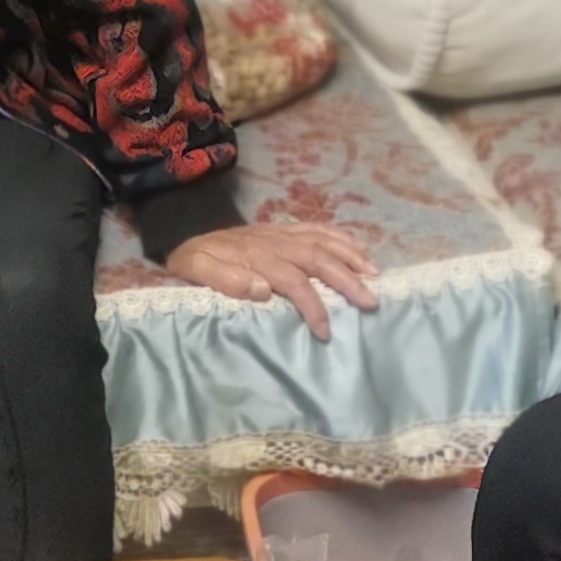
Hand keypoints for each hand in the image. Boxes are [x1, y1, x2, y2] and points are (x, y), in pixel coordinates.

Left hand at [163, 221, 383, 341]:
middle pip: (318, 259)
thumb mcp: (195, 271)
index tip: (325, 331)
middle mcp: (275, 243)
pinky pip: (317, 229)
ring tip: (375, 275)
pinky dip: (341, 237)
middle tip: (370, 302)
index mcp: (257, 258)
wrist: (185, 241)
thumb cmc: (192, 264)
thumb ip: (225, 279)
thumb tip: (263, 289)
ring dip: (351, 257)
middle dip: (346, 280)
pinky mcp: (284, 230)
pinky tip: (360, 248)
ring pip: (323, 242)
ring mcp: (282, 234)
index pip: (293, 282)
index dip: (312, 305)